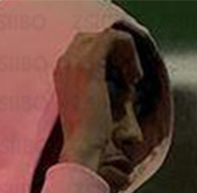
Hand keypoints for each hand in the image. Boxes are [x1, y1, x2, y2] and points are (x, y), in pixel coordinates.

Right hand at [55, 27, 142, 169]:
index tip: (122, 80)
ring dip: (126, 54)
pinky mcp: (90, 63)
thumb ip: (97, 89)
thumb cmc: (88, 138)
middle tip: (131, 77)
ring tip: (134, 78)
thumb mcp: (91, 108)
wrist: (82, 150)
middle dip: (117, 52)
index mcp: (61, 74)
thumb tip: (120, 82)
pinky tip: (134, 77)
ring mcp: (75, 61)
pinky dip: (129, 53)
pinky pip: (113, 39)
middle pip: (95, 39)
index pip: (85, 49)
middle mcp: (64, 63)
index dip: (108, 59)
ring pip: (107, 37)